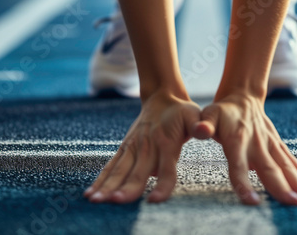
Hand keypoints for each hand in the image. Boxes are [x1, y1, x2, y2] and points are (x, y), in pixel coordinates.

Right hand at [84, 91, 200, 202]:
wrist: (162, 96)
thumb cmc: (182, 111)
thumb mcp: (195, 115)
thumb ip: (200, 125)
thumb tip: (205, 131)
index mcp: (167, 142)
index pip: (167, 168)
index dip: (163, 184)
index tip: (154, 200)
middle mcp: (148, 146)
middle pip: (138, 172)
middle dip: (127, 188)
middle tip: (116, 201)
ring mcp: (133, 147)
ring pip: (120, 170)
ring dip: (108, 186)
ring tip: (96, 201)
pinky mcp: (125, 148)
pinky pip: (112, 165)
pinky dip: (101, 179)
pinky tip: (91, 195)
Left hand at [191, 93, 296, 205]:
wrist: (243, 96)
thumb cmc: (222, 111)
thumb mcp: (209, 113)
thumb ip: (204, 124)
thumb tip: (198, 130)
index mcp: (237, 139)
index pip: (238, 165)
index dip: (244, 182)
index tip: (252, 201)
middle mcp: (257, 143)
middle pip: (269, 168)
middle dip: (281, 187)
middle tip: (294, 203)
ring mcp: (270, 144)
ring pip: (285, 166)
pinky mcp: (279, 146)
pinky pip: (294, 162)